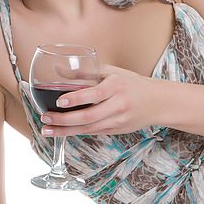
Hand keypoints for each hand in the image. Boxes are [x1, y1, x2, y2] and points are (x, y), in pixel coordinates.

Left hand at [39, 63, 160, 136]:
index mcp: (117, 86)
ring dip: (65, 130)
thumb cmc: (132, 84)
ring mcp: (118, 120)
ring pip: (88, 128)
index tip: (59, 101)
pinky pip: (93, 132)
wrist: (157, 102)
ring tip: (47, 129)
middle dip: (64, 119)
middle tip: (46, 117)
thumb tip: (59, 71)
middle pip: (89, 116)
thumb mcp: (112, 72)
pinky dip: (76, 132)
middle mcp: (119, 105)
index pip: (94, 94)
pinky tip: (62, 132)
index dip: (76, 99)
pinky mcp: (116, 130)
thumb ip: (85, 72)